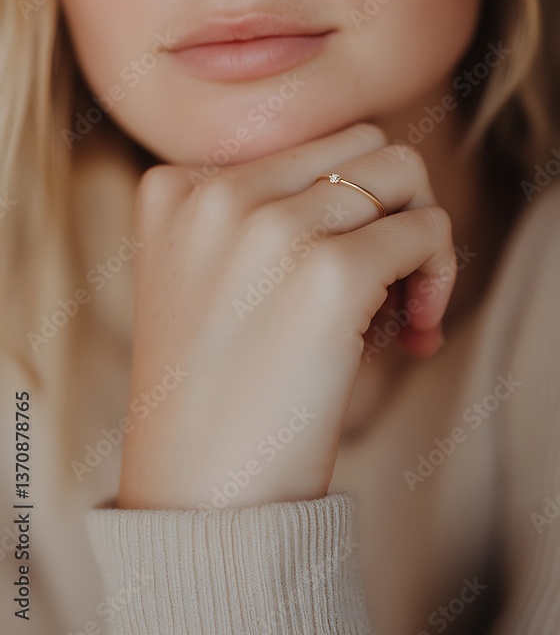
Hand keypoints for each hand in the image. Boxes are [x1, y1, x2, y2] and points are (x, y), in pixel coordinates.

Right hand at [117, 122, 455, 510]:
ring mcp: (271, 228)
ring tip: (398, 311)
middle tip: (383, 282)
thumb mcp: (200, 272)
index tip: (335, 272)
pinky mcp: (328, 272)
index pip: (304, 145)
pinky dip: (438, 277)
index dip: (339, 205)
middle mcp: (217, 192)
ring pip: (402, 174)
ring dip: (417, 238)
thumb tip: (388, 177)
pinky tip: (412, 335)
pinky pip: (426, 231)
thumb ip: (260, 209)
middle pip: (360, 144)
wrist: (197, 495)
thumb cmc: (213, 390)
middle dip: (387, 204)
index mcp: (175, 186)